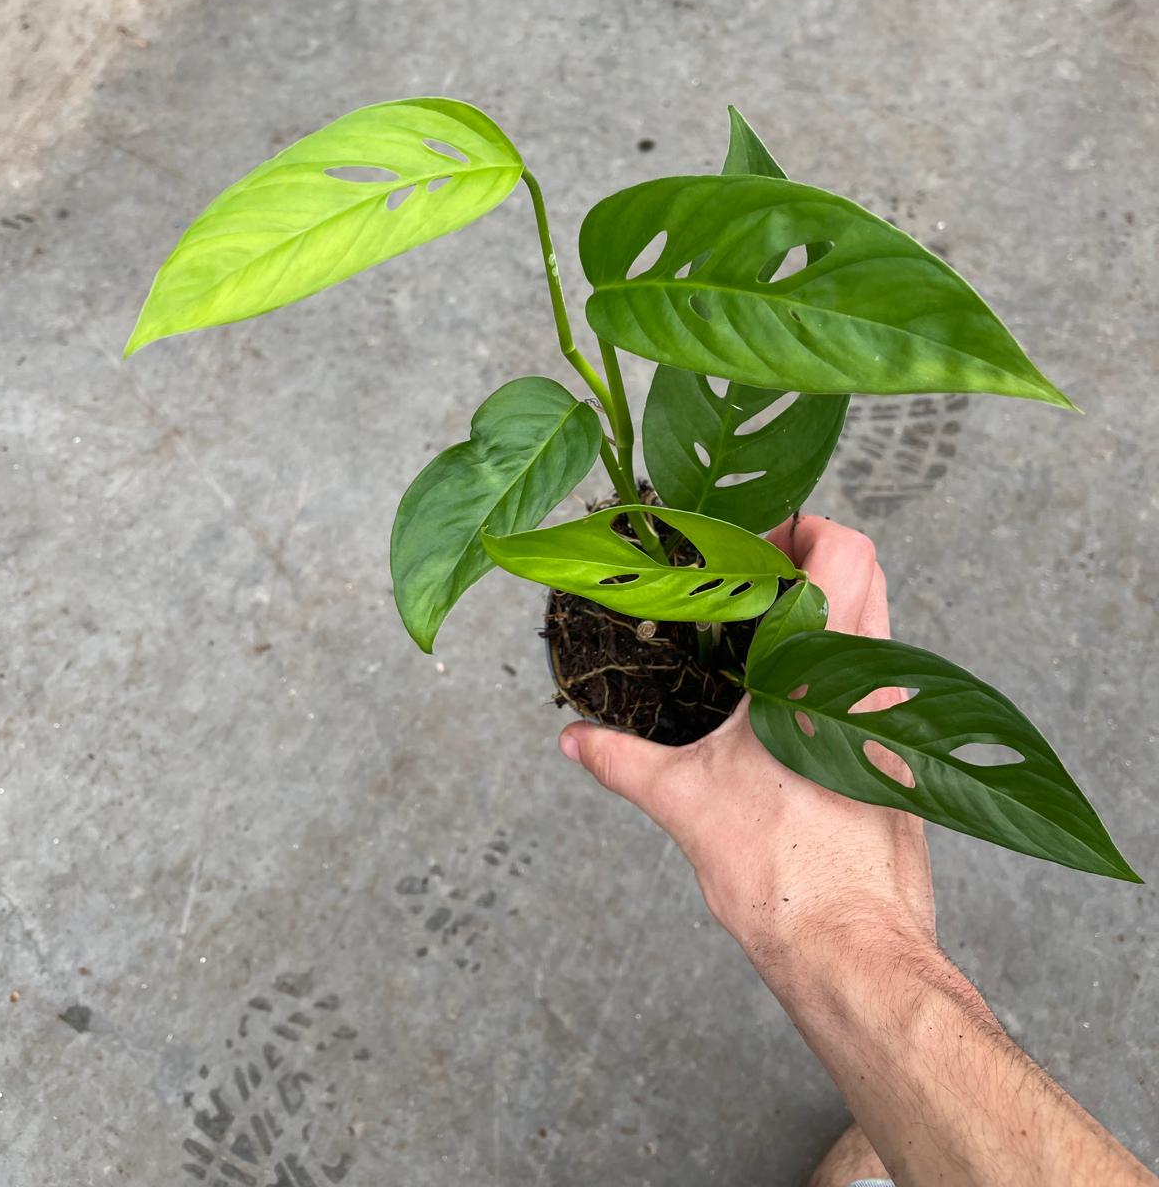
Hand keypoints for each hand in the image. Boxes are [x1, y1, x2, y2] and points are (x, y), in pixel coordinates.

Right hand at [558, 516, 936, 992]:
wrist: (852, 950)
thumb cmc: (781, 871)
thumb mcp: (683, 801)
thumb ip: (622, 760)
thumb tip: (574, 740)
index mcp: (821, 668)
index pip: (846, 551)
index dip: (806, 528)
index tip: (756, 546)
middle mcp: (874, 682)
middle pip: (871, 573)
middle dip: (816, 560)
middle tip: (756, 583)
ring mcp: (898, 721)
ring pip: (882, 628)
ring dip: (833, 614)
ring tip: (768, 640)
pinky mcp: (904, 760)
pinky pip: (884, 682)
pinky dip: (843, 667)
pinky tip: (791, 706)